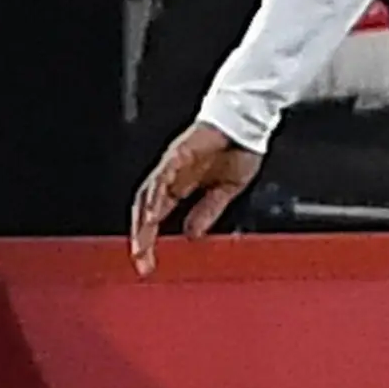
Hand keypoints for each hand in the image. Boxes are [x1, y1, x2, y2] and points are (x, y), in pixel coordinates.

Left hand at [130, 125, 263, 270]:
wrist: (248, 122)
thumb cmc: (238, 150)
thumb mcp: (225, 191)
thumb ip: (207, 211)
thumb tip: (191, 235)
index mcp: (179, 186)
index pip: (155, 217)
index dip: (149, 241)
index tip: (148, 265)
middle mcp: (170, 177)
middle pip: (144, 210)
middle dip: (141, 238)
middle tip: (141, 262)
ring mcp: (171, 164)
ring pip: (147, 195)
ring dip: (143, 221)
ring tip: (142, 244)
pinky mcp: (177, 153)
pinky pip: (162, 177)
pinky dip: (155, 197)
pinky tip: (154, 215)